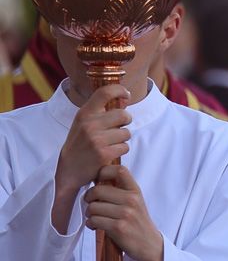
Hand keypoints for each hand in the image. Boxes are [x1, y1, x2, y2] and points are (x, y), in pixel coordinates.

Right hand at [55, 85, 131, 225]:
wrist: (69, 170)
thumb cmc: (80, 143)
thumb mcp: (83, 123)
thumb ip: (99, 111)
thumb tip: (124, 97)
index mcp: (84, 113)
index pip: (105, 92)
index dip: (120, 90)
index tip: (125, 95)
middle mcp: (90, 124)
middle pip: (124, 115)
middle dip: (126, 121)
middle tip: (119, 127)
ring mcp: (96, 139)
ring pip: (127, 133)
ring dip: (123, 139)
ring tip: (110, 143)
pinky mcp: (104, 153)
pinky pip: (125, 147)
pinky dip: (121, 150)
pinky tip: (110, 153)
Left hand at [84, 165, 164, 260]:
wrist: (149, 244)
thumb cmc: (137, 222)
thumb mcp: (135, 202)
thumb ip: (121, 191)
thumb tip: (97, 180)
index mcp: (136, 191)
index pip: (119, 170)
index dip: (104, 172)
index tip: (98, 181)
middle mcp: (131, 200)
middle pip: (98, 190)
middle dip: (89, 198)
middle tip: (92, 205)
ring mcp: (125, 213)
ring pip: (93, 207)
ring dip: (89, 214)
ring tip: (96, 218)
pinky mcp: (118, 227)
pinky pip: (93, 220)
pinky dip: (91, 224)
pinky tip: (96, 226)